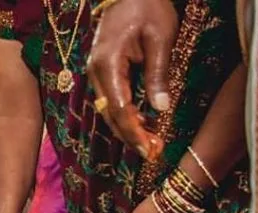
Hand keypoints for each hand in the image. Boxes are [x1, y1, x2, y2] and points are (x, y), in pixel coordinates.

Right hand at [87, 0, 177, 158]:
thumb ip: (157, 74)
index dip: (134, 131)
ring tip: (150, 142)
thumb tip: (160, 108)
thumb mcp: (160, 37)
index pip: (119, 108)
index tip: (149, 148)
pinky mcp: (103, 72)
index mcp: (107, 64)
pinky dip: (125, 115)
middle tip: (151, 153)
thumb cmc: (147, 7)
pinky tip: (142, 123)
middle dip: (130, 136)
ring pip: (109, 110)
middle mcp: (96, 72)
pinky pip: (112, 100)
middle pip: (110, 114)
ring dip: (127, 128)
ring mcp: (97, 73)